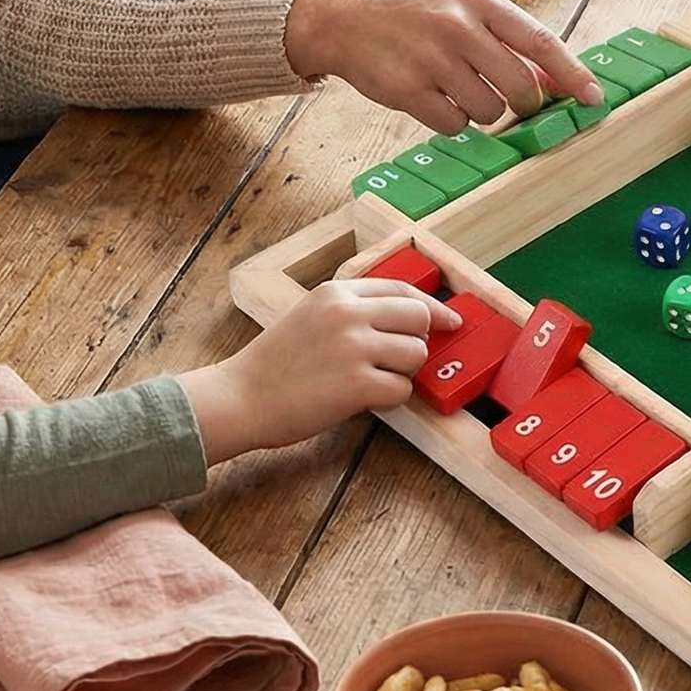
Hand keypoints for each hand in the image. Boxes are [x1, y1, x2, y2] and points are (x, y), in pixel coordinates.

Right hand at [180, 278, 459, 461]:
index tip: (450, 321)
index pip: (403, 289)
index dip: (433, 307)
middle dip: (418, 342)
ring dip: (402, 373)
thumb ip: (351, 310)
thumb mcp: (309, 315)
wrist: (239, 398)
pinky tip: (363, 400)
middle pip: (419, 317)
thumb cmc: (274, 365)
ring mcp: (354, 348)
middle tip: (399, 361)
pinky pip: (402, 390)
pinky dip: (390, 399)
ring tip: (370, 382)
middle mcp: (348, 313)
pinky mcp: (357, 385)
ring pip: (416, 355)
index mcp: (336, 292)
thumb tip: (406, 318)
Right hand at [283, 0, 601, 132]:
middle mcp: (459, 26)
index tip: (594, 98)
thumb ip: (509, 41)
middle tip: (510, 100)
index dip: (572, 74)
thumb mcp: (464, 10)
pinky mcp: (407, 90)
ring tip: (455, 86)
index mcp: (480, 1)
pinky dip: (450, 121)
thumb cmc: (416, 16)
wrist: (344, 18)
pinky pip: (453, 125)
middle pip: (520, 87)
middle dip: (523, 104)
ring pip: (488, 111)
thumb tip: (557, 82)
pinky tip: (431, 97)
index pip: (540, 41)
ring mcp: (432, 59)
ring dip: (480, 111)